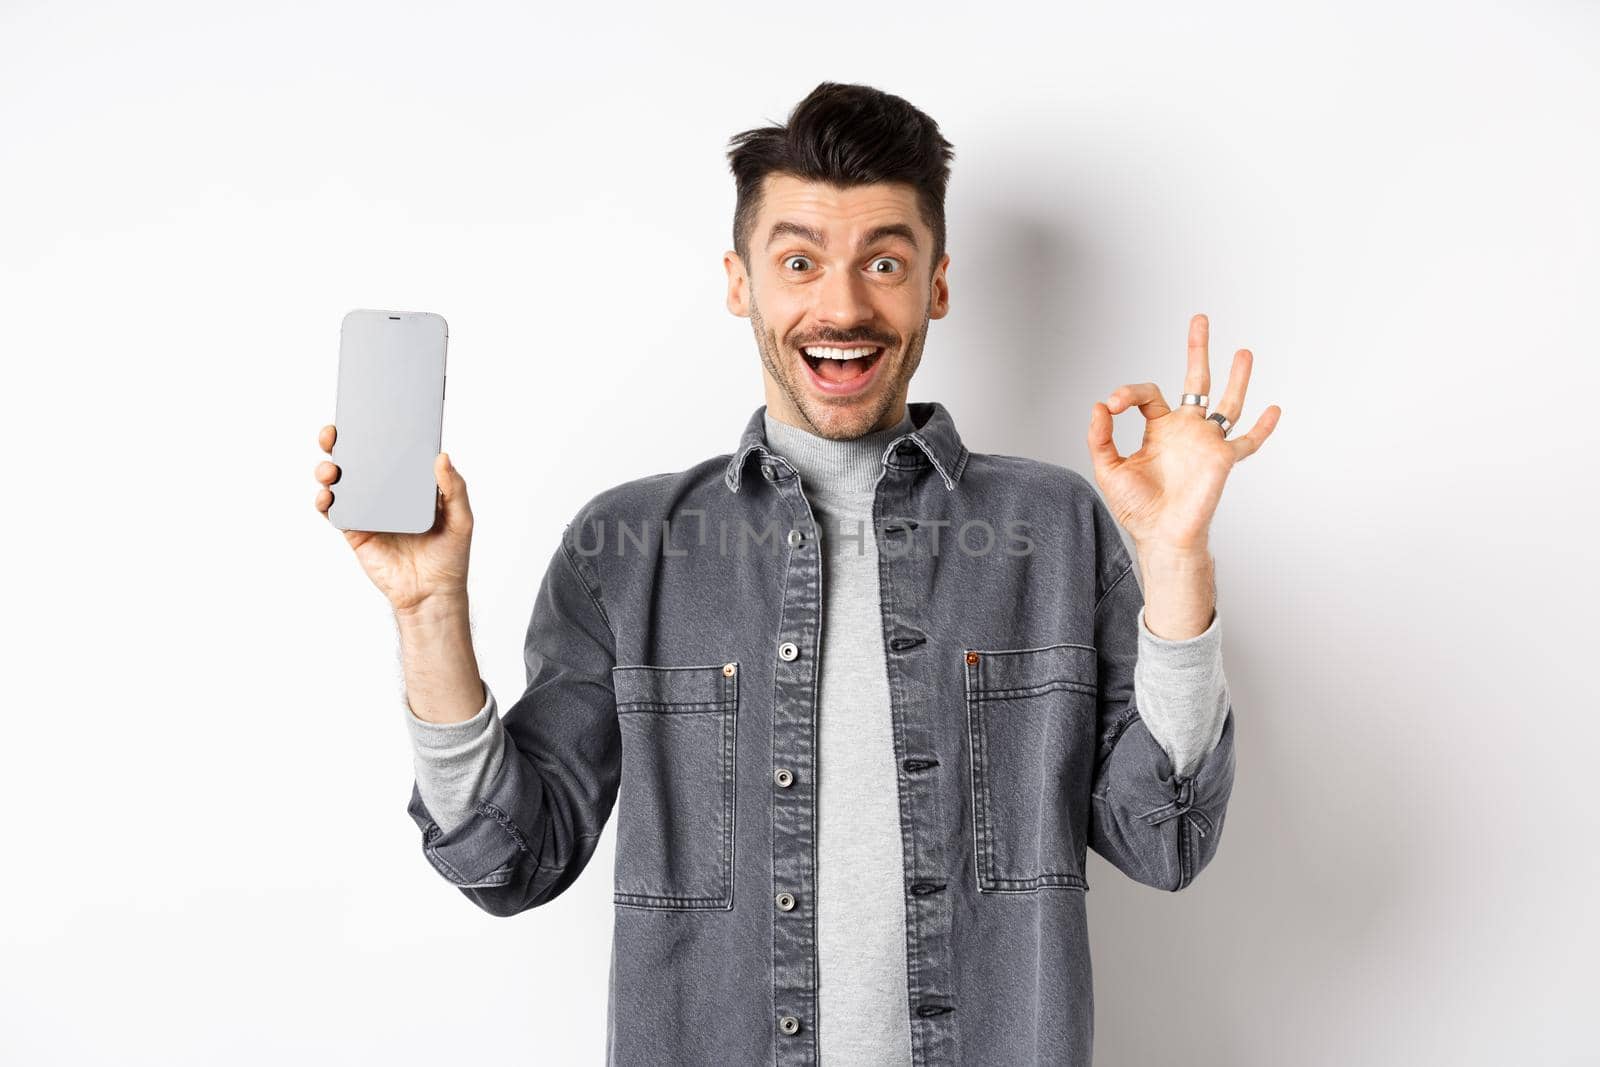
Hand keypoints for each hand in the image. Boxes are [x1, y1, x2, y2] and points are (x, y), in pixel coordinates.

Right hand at [313, 423, 473, 614]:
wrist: (431, 594)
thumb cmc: (450, 556)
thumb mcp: (461, 519)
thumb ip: (454, 489)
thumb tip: (442, 456)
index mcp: (409, 484)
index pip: (390, 450)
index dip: (375, 430)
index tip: (364, 412)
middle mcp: (386, 492)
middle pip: (357, 460)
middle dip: (339, 443)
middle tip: (333, 433)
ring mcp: (368, 510)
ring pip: (340, 482)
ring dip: (327, 470)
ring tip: (330, 470)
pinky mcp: (355, 531)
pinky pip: (334, 511)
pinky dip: (324, 501)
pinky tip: (326, 496)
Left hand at [1086, 314, 1279, 553]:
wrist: (1160, 535)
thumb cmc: (1137, 507)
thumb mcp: (1109, 468)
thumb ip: (1101, 437)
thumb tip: (1099, 405)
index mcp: (1159, 429)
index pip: (1147, 394)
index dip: (1128, 392)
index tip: (1113, 404)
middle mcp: (1185, 430)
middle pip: (1195, 381)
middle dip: (1197, 350)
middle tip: (1200, 320)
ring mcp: (1206, 442)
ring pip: (1227, 403)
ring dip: (1236, 377)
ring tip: (1244, 351)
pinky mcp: (1222, 459)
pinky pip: (1247, 441)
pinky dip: (1262, 427)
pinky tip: (1273, 409)